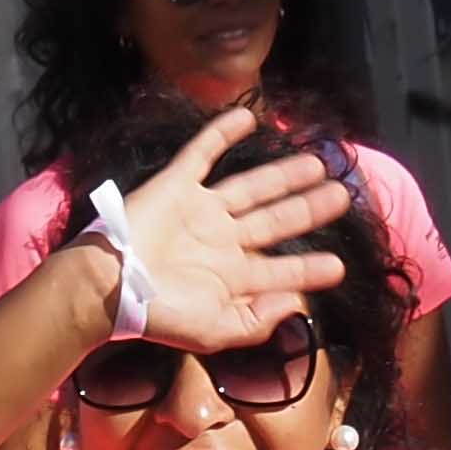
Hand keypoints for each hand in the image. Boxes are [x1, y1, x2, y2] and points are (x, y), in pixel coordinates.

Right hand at [96, 110, 353, 347]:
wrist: (107, 286)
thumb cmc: (160, 314)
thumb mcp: (215, 331)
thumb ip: (257, 321)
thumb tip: (295, 304)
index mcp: (232, 277)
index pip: (282, 270)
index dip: (310, 269)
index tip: (339, 267)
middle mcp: (223, 240)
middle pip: (276, 220)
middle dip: (309, 208)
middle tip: (342, 195)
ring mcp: (201, 211)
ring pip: (253, 186)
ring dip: (284, 174)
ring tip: (317, 163)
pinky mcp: (178, 185)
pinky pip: (204, 153)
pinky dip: (224, 133)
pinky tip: (249, 118)